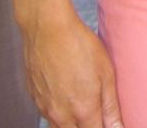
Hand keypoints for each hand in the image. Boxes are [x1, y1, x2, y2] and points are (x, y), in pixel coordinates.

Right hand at [23, 6, 123, 126]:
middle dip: (88, 127)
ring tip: (81, 102)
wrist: (47, 28)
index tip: (109, 123)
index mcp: (83, 111)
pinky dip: (59, 114)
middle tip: (95, 114)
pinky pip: (48, 116)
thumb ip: (111, 107)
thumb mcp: (106, 73)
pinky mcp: (35, 100)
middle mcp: (61, 116)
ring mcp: (45, 109)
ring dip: (73, 123)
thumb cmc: (79, 45)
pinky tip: (65, 95)